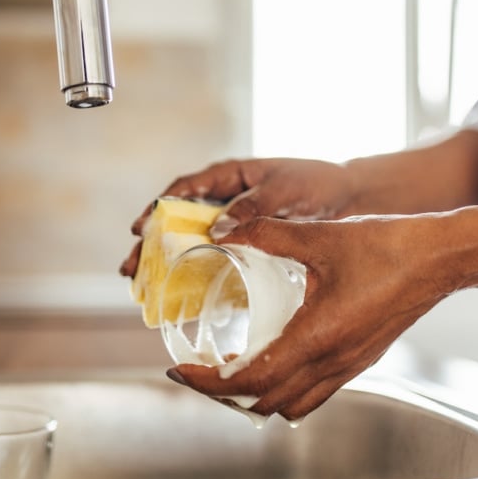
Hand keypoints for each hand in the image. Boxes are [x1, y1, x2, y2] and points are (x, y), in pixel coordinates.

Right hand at [120, 158, 355, 277]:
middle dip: (150, 245)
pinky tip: (179, 301)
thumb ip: (252, 207)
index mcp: (228, 177)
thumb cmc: (315, 183)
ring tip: (142, 289)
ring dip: (165, 266)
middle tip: (130, 269)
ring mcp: (230, 225)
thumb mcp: (283, 190)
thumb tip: (217, 229)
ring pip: (189, 245)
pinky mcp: (242, 248)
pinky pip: (212, 263)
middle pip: (176, 222)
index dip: (158, 209)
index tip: (139, 227)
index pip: (183, 190)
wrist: (347, 200)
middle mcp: (223, 201)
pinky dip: (195, 279)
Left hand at [165, 214, 452, 420]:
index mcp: (319, 337)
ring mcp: (349, 366)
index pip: (252, 379)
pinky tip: (271, 364)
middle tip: (195, 371)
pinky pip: (314, 393)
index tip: (181, 370)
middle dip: (223, 393)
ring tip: (227, 373)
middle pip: (265, 402)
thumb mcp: (320, 236)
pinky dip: (283, 390)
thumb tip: (224, 230)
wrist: (442, 257)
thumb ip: (266, 233)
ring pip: (291, 405)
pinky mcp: (360, 360)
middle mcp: (334, 362)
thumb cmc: (389, 246)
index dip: (210, 381)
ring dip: (254, 396)